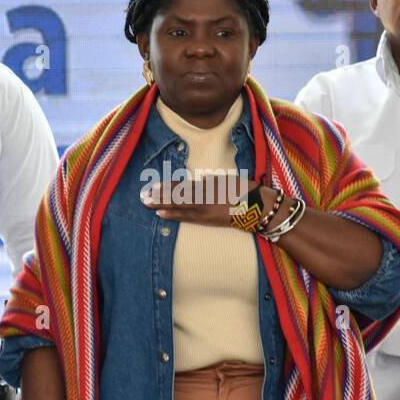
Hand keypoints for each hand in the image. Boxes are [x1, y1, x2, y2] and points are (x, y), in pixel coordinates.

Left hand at [140, 175, 257, 228]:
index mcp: (206, 186)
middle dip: (158, 196)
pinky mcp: (207, 220)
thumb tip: (202, 179)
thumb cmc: (244, 190)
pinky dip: (173, 215)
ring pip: (178, 206)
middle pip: (175, 196)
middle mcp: (202, 197)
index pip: (181, 186)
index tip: (153, 186)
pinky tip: (161, 214)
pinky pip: (186, 217)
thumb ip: (212, 181)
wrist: (257, 207)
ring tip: (147, 203)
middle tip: (142, 196)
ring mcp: (203, 210)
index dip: (166, 186)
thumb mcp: (227, 180)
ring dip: (161, 205)